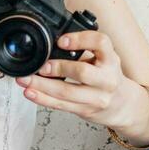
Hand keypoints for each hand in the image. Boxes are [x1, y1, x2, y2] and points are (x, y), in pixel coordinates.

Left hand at [14, 29, 138, 128]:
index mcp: (111, 60)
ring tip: (25, 80)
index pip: (101, 43)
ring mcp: (97, 98)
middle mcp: (107, 79)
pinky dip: (43, 99)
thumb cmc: (108, 78)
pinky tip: (30, 93)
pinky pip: (61, 105)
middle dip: (58, 68)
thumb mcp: (105, 59)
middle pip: (83, 72)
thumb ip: (85, 51)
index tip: (62, 40)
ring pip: (67, 92)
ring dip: (42, 86)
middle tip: (40, 66)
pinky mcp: (85, 110)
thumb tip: (52, 43)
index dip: (81, 39)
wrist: (123, 105)